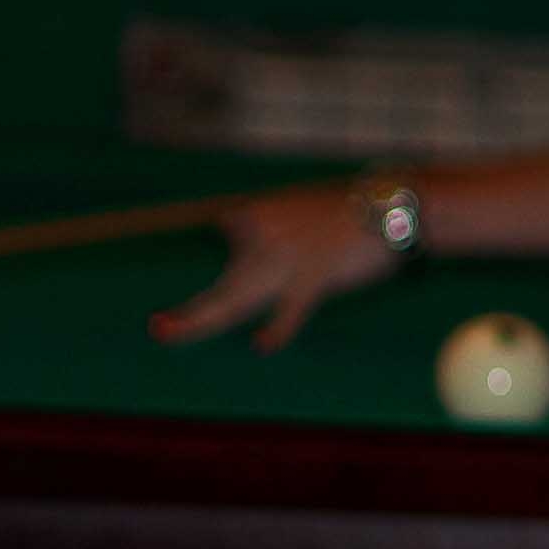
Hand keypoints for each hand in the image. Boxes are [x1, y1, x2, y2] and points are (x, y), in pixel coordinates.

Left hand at [151, 188, 396, 349]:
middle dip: (190, 313)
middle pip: (223, 284)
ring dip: (203, 319)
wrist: (391, 204)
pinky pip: (291, 306)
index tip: (234, 275)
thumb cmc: (351, 212)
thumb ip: (276, 232)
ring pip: (238, 297)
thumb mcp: (303, 210)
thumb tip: (246, 244)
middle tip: (158, 329)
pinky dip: (279, 327)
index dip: (237, 257)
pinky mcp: (314, 274)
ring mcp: (285, 257)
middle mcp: (262, 236)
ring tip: (172, 333)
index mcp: (258, 216)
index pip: (226, 236)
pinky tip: (263, 344)